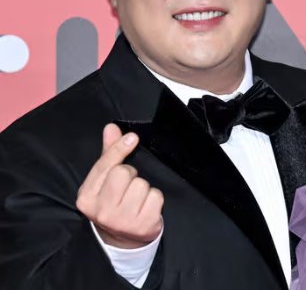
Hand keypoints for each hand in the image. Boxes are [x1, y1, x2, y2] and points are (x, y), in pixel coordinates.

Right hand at [76, 123, 163, 248]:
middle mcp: (102, 211)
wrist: (121, 240)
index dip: (119, 149)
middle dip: (130, 175)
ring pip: (142, 185)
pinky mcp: (143, 226)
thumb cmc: (112, 203)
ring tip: (136, 199)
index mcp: (87, 197)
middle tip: (127, 187)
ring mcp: (122, 221)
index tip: (132, 138)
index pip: (105, 166)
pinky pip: (156, 197)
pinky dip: (155, 199)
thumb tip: (111, 128)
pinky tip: (145, 207)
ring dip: (143, 188)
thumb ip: (108, 153)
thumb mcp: (103, 181)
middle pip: (124, 173)